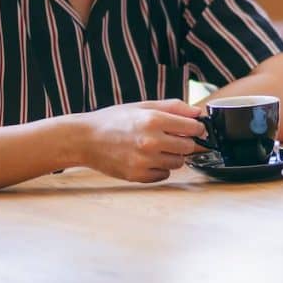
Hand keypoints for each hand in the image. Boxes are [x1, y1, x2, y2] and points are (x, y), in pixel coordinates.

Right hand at [78, 99, 204, 182]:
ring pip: (178, 163)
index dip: (197, 128)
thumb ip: (174, 107)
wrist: (84, 139)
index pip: (193, 128)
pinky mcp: (137, 176)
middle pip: (189, 147)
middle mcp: (151, 141)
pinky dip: (160, 168)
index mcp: (154, 120)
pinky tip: (148, 159)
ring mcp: (144, 161)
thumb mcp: (144, 106)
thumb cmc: (113, 120)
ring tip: (157, 148)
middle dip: (185, 142)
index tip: (194, 128)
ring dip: (173, 156)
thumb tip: (197, 112)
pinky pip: (164, 175)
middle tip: (173, 138)